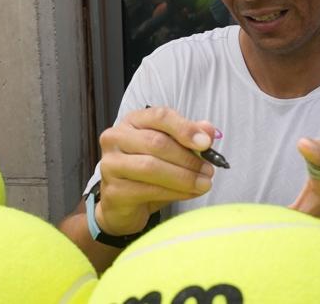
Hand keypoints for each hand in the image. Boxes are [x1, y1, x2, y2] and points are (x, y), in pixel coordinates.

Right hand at [96, 107, 216, 235]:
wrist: (123, 204)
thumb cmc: (148, 172)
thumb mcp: (170, 150)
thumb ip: (188, 137)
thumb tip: (209, 131)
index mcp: (132, 121)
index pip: (159, 116)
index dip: (185, 128)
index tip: (206, 143)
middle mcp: (116, 138)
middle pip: (156, 142)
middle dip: (188, 158)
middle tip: (209, 170)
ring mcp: (111, 164)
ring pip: (151, 167)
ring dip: (184, 177)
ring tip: (204, 184)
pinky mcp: (114, 191)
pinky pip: (148, 190)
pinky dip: (175, 192)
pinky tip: (190, 194)